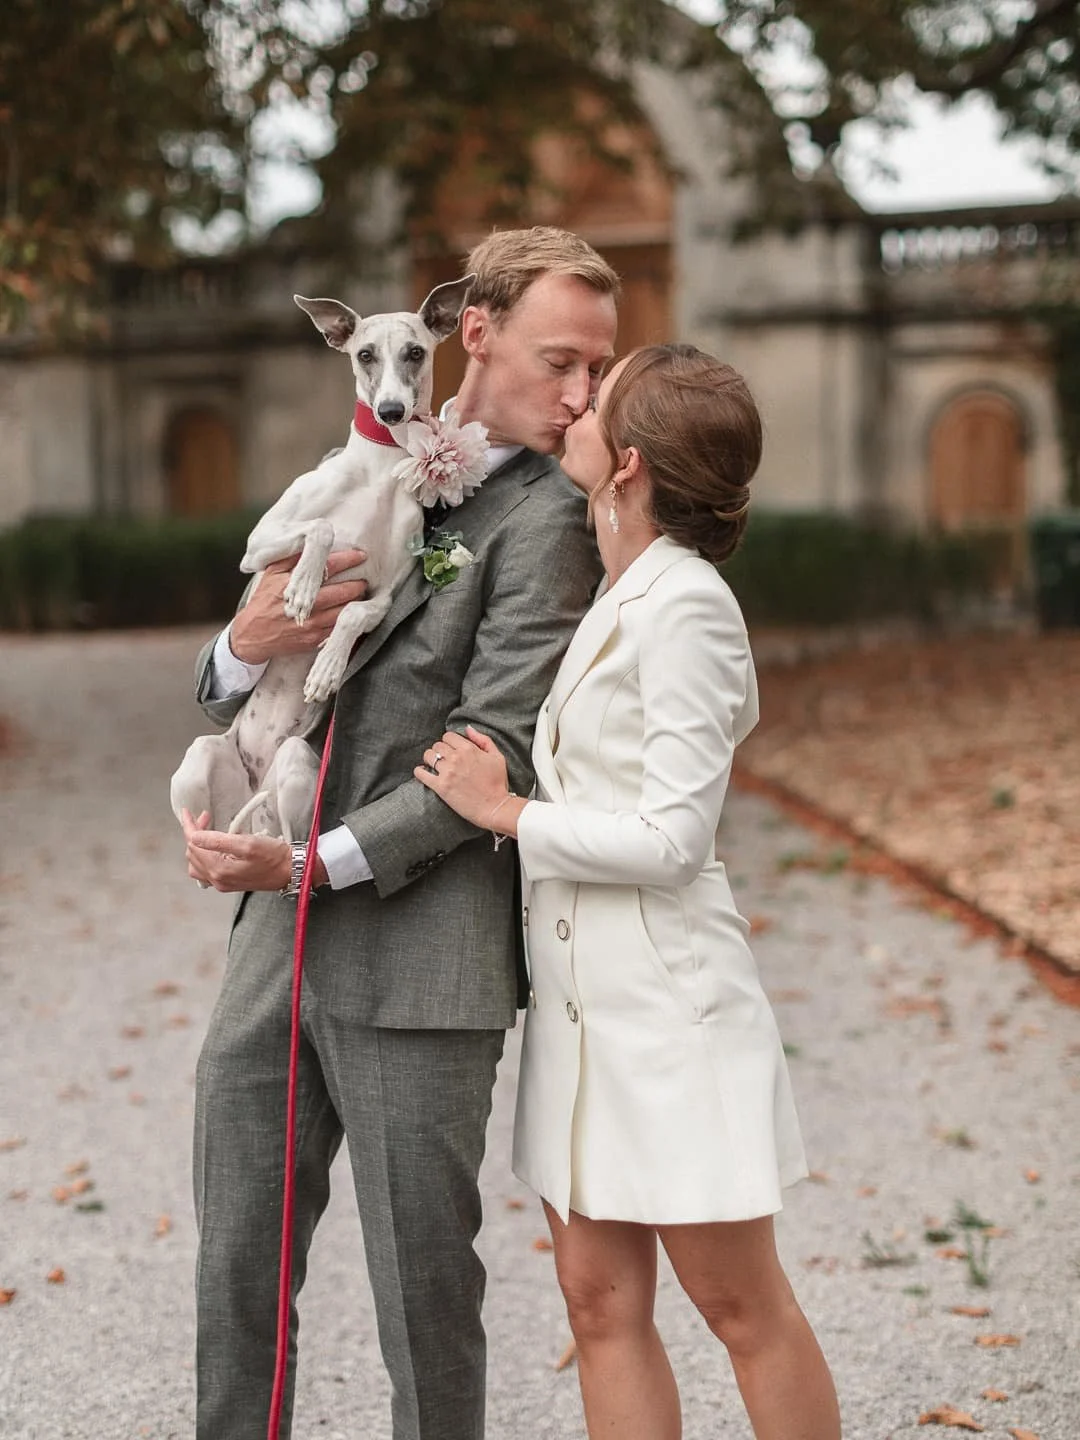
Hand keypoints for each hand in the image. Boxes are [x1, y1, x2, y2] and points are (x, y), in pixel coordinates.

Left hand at [181, 808, 290, 892]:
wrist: (291, 871)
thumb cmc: (274, 857)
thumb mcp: (247, 843)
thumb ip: (218, 840)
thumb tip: (194, 836)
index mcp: (219, 869)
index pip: (194, 844)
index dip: (190, 826)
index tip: (188, 812)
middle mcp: (217, 879)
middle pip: (193, 853)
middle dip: (195, 833)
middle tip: (207, 817)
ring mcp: (222, 883)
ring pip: (197, 864)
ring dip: (198, 845)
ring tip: (208, 830)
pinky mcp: (228, 883)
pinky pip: (206, 872)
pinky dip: (204, 857)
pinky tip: (214, 848)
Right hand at [230, 549, 368, 663]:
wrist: (252, 636)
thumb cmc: (263, 600)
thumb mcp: (271, 573)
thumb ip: (291, 557)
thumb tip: (310, 541)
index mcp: (293, 583)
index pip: (327, 566)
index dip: (348, 559)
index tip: (361, 555)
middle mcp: (305, 603)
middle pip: (342, 590)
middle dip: (357, 583)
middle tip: (365, 577)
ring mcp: (312, 623)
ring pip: (344, 610)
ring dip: (356, 601)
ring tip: (360, 593)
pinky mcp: (315, 639)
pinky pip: (339, 627)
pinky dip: (348, 618)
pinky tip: (352, 611)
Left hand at [413, 727, 524, 834]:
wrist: (494, 807)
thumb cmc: (498, 783)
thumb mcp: (497, 757)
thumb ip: (483, 739)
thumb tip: (468, 728)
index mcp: (469, 749)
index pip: (448, 736)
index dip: (448, 741)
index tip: (450, 749)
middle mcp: (456, 758)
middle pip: (437, 745)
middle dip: (439, 750)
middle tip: (443, 758)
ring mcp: (447, 772)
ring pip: (428, 756)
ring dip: (429, 759)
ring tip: (433, 765)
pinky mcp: (440, 787)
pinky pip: (421, 774)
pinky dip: (419, 771)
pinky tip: (422, 772)